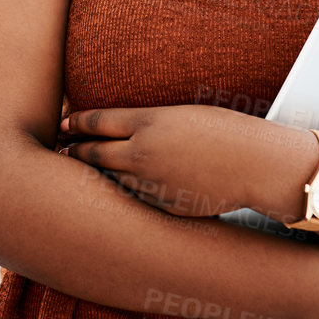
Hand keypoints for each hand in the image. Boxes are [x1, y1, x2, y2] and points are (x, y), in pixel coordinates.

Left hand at [60, 103, 259, 217]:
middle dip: (75, 149)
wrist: (255, 164)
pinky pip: (134, 196)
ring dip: (95, 171)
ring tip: (82, 166)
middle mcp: (142, 153)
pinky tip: (117, 187)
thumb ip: (147, 121)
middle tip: (63, 146)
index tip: (64, 122)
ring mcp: (151, 182)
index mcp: (148, 123)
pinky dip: (123, 189)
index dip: (76, 122)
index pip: (96, 122)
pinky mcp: (162, 204)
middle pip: (94, 152)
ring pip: (109, 177)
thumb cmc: (224, 130)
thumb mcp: (181, 114)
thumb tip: (120, 127)